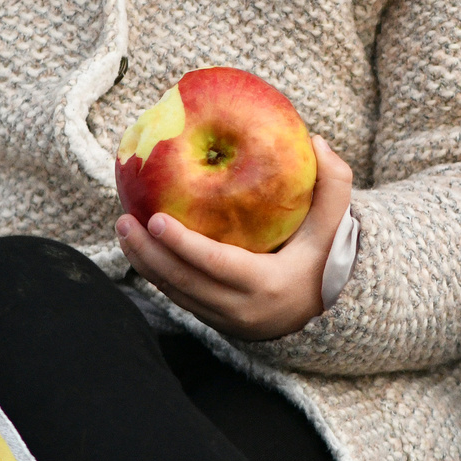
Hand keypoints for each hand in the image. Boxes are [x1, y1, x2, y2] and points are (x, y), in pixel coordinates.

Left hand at [117, 138, 355, 340]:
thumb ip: (335, 182)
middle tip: (125, 219)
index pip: (217, 265)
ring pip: (175, 293)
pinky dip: (157, 272)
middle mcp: (242, 310)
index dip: (183, 244)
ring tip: (124, 228)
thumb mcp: (336, 223)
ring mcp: (225, 320)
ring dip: (144, 263)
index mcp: (268, 286)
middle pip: (184, 283)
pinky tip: (141, 245)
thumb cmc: (327, 258)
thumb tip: (315, 139)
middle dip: (149, 253)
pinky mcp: (214, 321)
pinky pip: (178, 297)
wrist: (327, 309)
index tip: (156, 218)